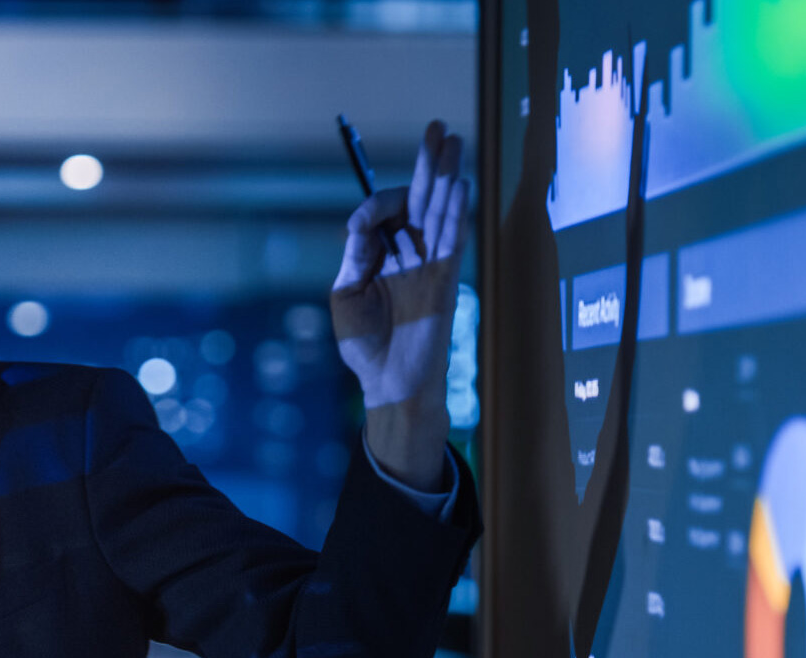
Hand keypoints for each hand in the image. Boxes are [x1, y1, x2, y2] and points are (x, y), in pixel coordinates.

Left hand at [331, 120, 469, 489]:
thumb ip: (355, 254)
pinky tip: (460, 186)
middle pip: (421, 199)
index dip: (378, 204)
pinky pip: (453, 240)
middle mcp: (409, 254)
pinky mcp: (445, 280)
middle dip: (428, 163)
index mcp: (382, 255)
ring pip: (440, 211)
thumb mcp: (345, 293)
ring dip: (446, 176)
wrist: (387, 382)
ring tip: (454, 141)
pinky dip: (457, 212)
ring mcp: (429, 265)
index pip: (387, 212)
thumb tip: (362, 220)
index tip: (364, 225)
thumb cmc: (363, 345)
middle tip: (438, 128)